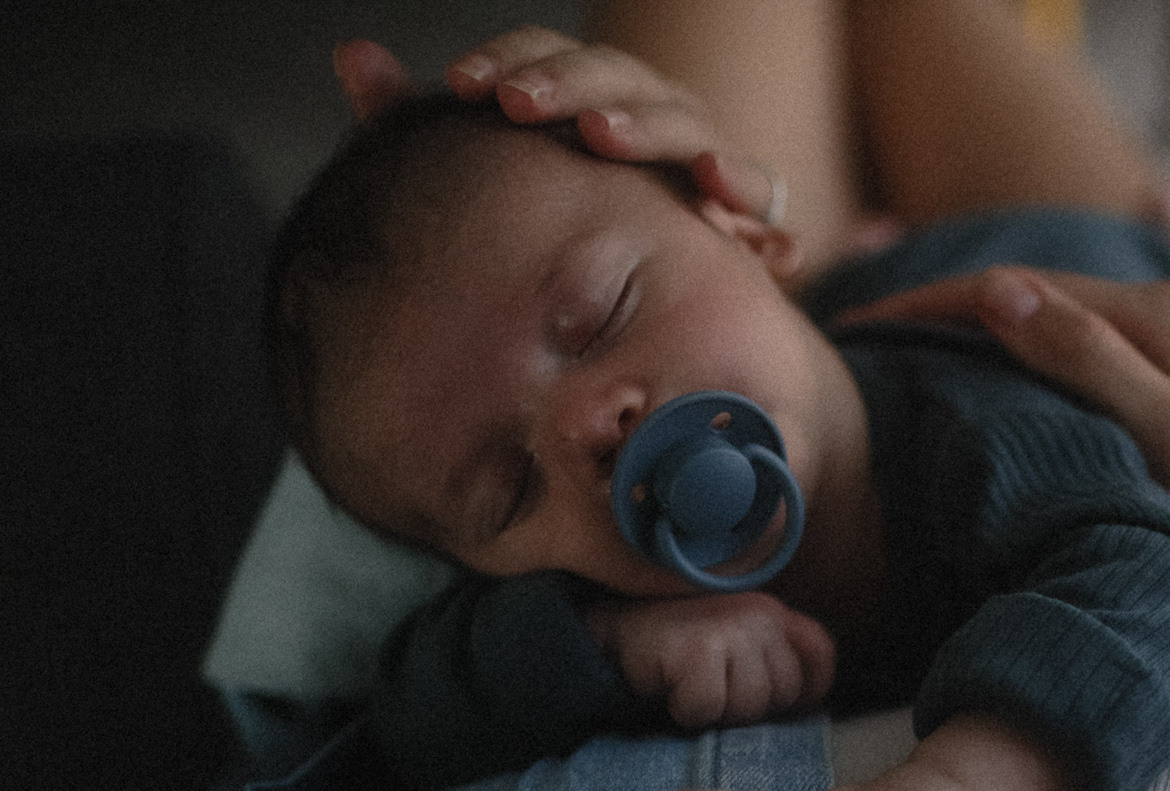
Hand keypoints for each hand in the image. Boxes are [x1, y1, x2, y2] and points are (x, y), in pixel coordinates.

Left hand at [330, 27, 784, 222]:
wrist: (665, 304)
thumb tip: (350, 54)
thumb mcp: (490, 178)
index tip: (461, 86)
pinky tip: (725, 209)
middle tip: (521, 107)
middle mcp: (660, 121)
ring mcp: (709, 164)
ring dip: (651, 128)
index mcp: (598, 100)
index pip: (558, 58)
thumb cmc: (570, 229)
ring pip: (693, 127)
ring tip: (604, 140)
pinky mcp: (753, 220)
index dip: (515, 61)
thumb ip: (427, 124)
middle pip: (626, 78)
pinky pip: (765, 202)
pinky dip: (753, 201)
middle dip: (572, 85)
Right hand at [587, 592, 834, 729]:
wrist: (616, 631)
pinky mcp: (698, 652)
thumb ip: (773, 658)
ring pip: (749, 706)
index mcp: (772, 611)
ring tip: (692, 686)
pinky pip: (708, 709)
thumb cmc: (680, 646)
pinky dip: (686, 712)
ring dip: (717, 712)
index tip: (783, 703)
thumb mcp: (736, 641)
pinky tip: (672, 689)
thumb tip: (809, 701)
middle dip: (750, 706)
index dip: (807, 687)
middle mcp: (759, 615)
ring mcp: (730, 630)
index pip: (820, 652)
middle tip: (713, 689)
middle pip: (784, 691)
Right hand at [844, 268, 1169, 670]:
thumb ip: (1092, 360)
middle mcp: (1164, 324)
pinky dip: (1014, 388)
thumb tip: (1001, 291)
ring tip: (903, 382)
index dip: (931, 301)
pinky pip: (1069, 382)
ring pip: (1046, 343)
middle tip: (864, 354)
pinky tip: (982, 419)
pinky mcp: (1165, 411)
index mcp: (1162, 316)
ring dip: (975, 353)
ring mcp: (1166, 367)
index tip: (859, 330)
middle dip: (943, 320)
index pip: (1019, 284)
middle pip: (1028, 304)